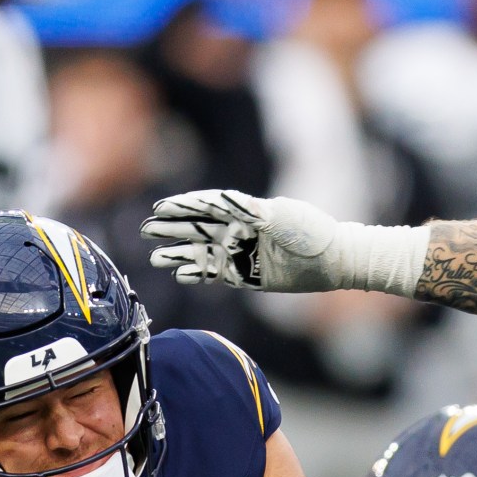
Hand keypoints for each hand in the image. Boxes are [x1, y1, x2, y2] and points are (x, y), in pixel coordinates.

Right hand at [142, 189, 335, 289]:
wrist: (331, 260)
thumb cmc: (309, 232)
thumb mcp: (282, 216)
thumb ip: (251, 210)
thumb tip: (226, 200)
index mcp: (244, 212)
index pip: (206, 206)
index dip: (183, 206)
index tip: (160, 207)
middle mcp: (237, 231)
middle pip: (196, 228)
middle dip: (171, 229)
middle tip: (145, 230)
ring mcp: (239, 254)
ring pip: (200, 253)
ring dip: (178, 254)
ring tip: (154, 257)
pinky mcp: (245, 275)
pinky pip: (214, 275)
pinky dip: (197, 275)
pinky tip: (179, 275)